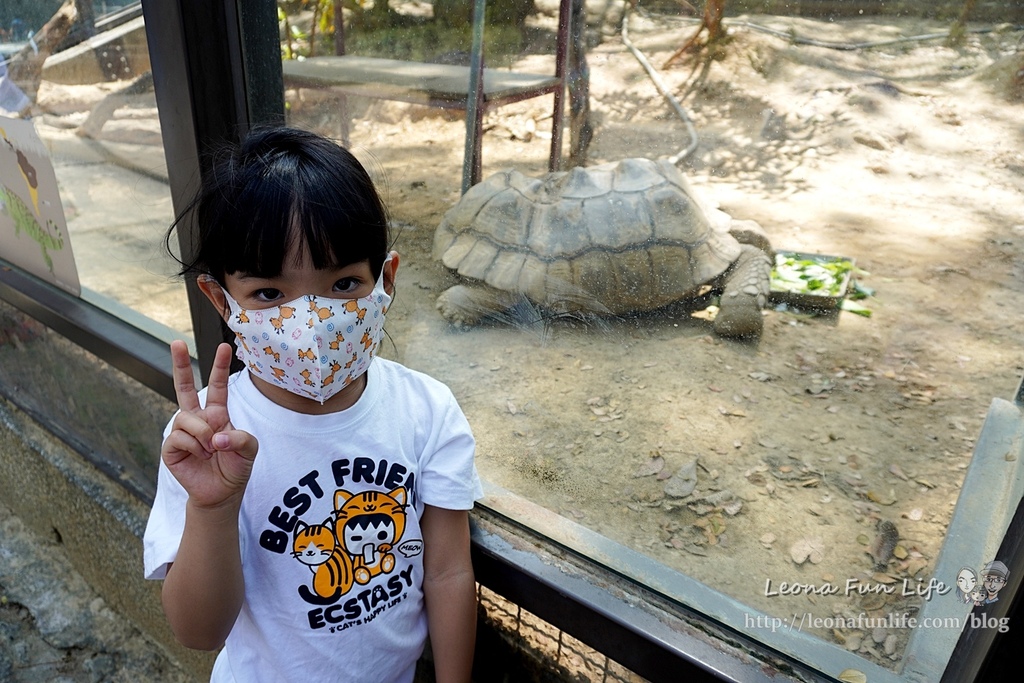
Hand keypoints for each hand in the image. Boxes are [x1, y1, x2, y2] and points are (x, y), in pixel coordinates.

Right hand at [162, 340, 257, 509]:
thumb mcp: (249, 449)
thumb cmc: (235, 468)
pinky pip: (178, 437)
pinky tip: (200, 455)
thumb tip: (215, 436)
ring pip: (186, 417)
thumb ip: (240, 437)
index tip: (225, 346)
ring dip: (202, 434)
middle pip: (185, 387)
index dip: (219, 367)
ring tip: (211, 449)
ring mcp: (182, 431)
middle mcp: (197, 419)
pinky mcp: (171, 447)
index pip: (217, 385)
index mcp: (217, 414)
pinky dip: (194, 446)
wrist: (221, 493)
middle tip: (176, 342)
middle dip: (180, 364)